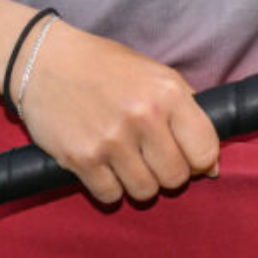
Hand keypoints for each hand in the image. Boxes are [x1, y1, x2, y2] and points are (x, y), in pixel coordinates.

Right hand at [14, 22, 219, 204]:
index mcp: (168, 92)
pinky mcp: (82, 158)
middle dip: (167, 172)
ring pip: (145, 192)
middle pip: (176, 178)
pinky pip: (111, 196)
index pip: (205, 150)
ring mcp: (112, 140)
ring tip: (126, 158)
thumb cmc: (105, 67)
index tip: (188, 157)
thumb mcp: (154, 73)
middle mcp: (143, 116)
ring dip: (138, 181)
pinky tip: (103, 163)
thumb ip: (186, 110)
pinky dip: (109, 187)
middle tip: (151, 156)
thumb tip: (211, 164)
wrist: (46, 61)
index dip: (200, 160)